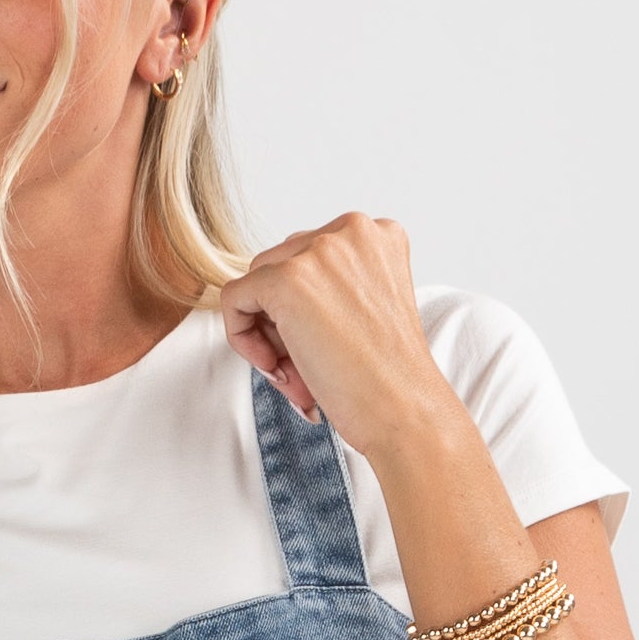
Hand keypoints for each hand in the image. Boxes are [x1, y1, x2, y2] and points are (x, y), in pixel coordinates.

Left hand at [218, 213, 452, 467]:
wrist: (404, 410)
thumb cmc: (387, 377)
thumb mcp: (363, 312)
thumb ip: (328, 289)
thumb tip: (266, 299)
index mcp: (377, 234)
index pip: (311, 258)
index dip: (305, 310)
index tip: (321, 352)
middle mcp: (351, 229)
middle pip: (282, 266)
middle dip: (283, 323)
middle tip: (302, 373)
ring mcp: (319, 250)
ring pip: (257, 282)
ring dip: (267, 335)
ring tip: (295, 377)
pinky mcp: (286, 279)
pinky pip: (234, 299)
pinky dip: (241, 338)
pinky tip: (275, 369)